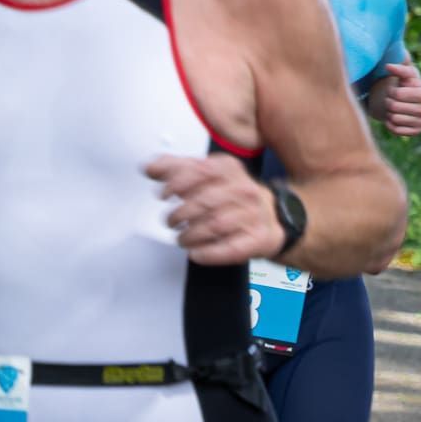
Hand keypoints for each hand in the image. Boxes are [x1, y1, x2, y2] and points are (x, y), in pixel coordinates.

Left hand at [144, 154, 288, 264]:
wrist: (270, 217)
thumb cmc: (231, 196)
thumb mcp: (207, 175)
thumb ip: (176, 169)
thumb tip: (150, 167)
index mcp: (229, 169)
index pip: (201, 171)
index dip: (177, 183)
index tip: (163, 195)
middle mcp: (243, 189)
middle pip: (205, 201)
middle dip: (180, 214)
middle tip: (171, 222)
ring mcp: (252, 215)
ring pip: (215, 225)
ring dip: (191, 235)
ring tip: (182, 238)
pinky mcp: (256, 239)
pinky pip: (230, 249)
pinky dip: (208, 253)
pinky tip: (195, 254)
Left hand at [373, 61, 420, 135]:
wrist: (411, 100)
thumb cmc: (407, 85)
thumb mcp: (406, 75)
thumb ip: (399, 69)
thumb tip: (388, 66)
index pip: (398, 94)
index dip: (390, 91)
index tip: (392, 89)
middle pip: (394, 107)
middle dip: (388, 101)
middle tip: (390, 99)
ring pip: (394, 119)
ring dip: (389, 112)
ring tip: (392, 107)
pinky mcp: (416, 132)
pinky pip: (396, 130)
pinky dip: (390, 123)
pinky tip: (393, 117)